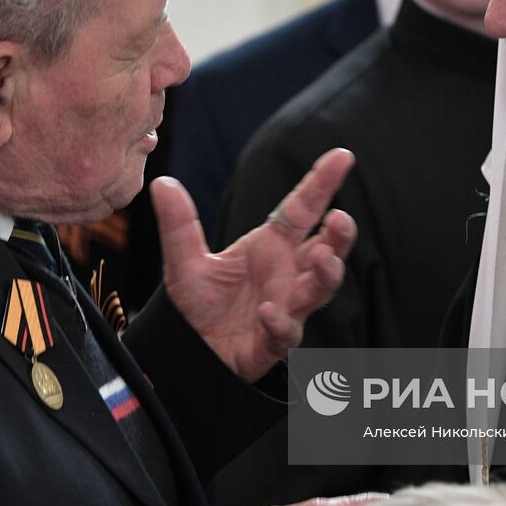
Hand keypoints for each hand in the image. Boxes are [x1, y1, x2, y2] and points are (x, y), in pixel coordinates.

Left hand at [151, 148, 356, 381]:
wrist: (189, 350)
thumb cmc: (199, 303)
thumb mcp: (183, 260)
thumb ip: (179, 224)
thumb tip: (162, 182)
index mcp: (271, 246)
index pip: (303, 209)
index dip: (322, 183)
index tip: (342, 156)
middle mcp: (287, 274)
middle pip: (326, 249)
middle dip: (339, 236)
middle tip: (340, 218)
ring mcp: (286, 307)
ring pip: (318, 290)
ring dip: (326, 274)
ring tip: (322, 257)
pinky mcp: (273, 341)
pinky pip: (285, 332)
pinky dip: (280, 322)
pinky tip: (268, 311)